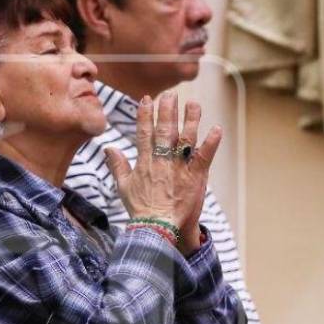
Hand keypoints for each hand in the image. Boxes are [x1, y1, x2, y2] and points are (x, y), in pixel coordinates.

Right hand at [105, 91, 221, 252]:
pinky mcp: (195, 177)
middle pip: (165, 130)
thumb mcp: (123, 187)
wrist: (157, 228)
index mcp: (144, 162)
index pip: (144, 133)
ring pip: (185, 138)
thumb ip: (117, 165)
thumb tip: (108, 148)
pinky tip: (216, 128)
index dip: (145, 115)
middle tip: (170, 95)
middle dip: (167, 110)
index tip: (147, 99)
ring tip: (193, 103)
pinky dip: (211, 143)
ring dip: (190, 119)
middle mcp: (161, 161)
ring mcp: (179, 168)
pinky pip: (204, 156)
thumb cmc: (140, 210)